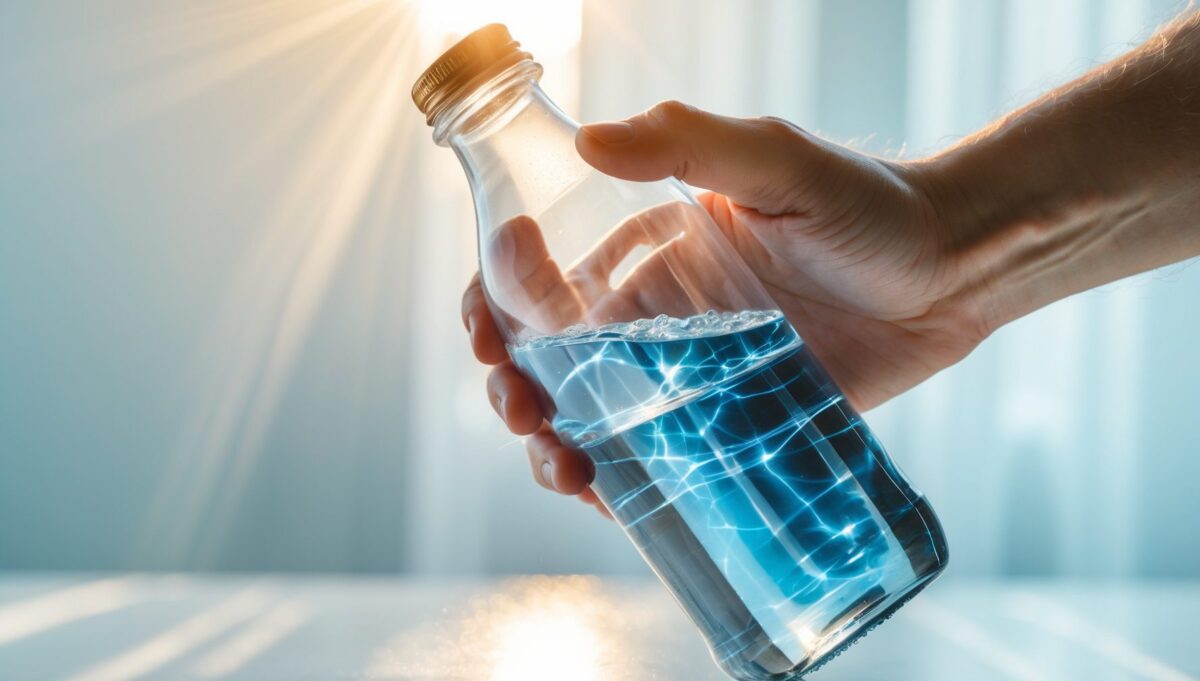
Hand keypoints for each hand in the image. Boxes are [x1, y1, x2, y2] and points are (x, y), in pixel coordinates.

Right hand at [463, 100, 987, 513]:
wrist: (957, 270)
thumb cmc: (870, 205)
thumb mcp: (775, 162)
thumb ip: (688, 145)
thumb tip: (589, 142)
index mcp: (649, 254)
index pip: (544, 278)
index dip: (496, 301)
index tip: (485, 326)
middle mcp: (658, 319)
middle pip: (551, 361)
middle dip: (512, 386)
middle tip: (518, 408)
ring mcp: (692, 381)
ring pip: (593, 420)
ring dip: (551, 445)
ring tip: (560, 464)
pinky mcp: (734, 430)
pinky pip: (658, 465)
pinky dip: (617, 485)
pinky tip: (604, 495)